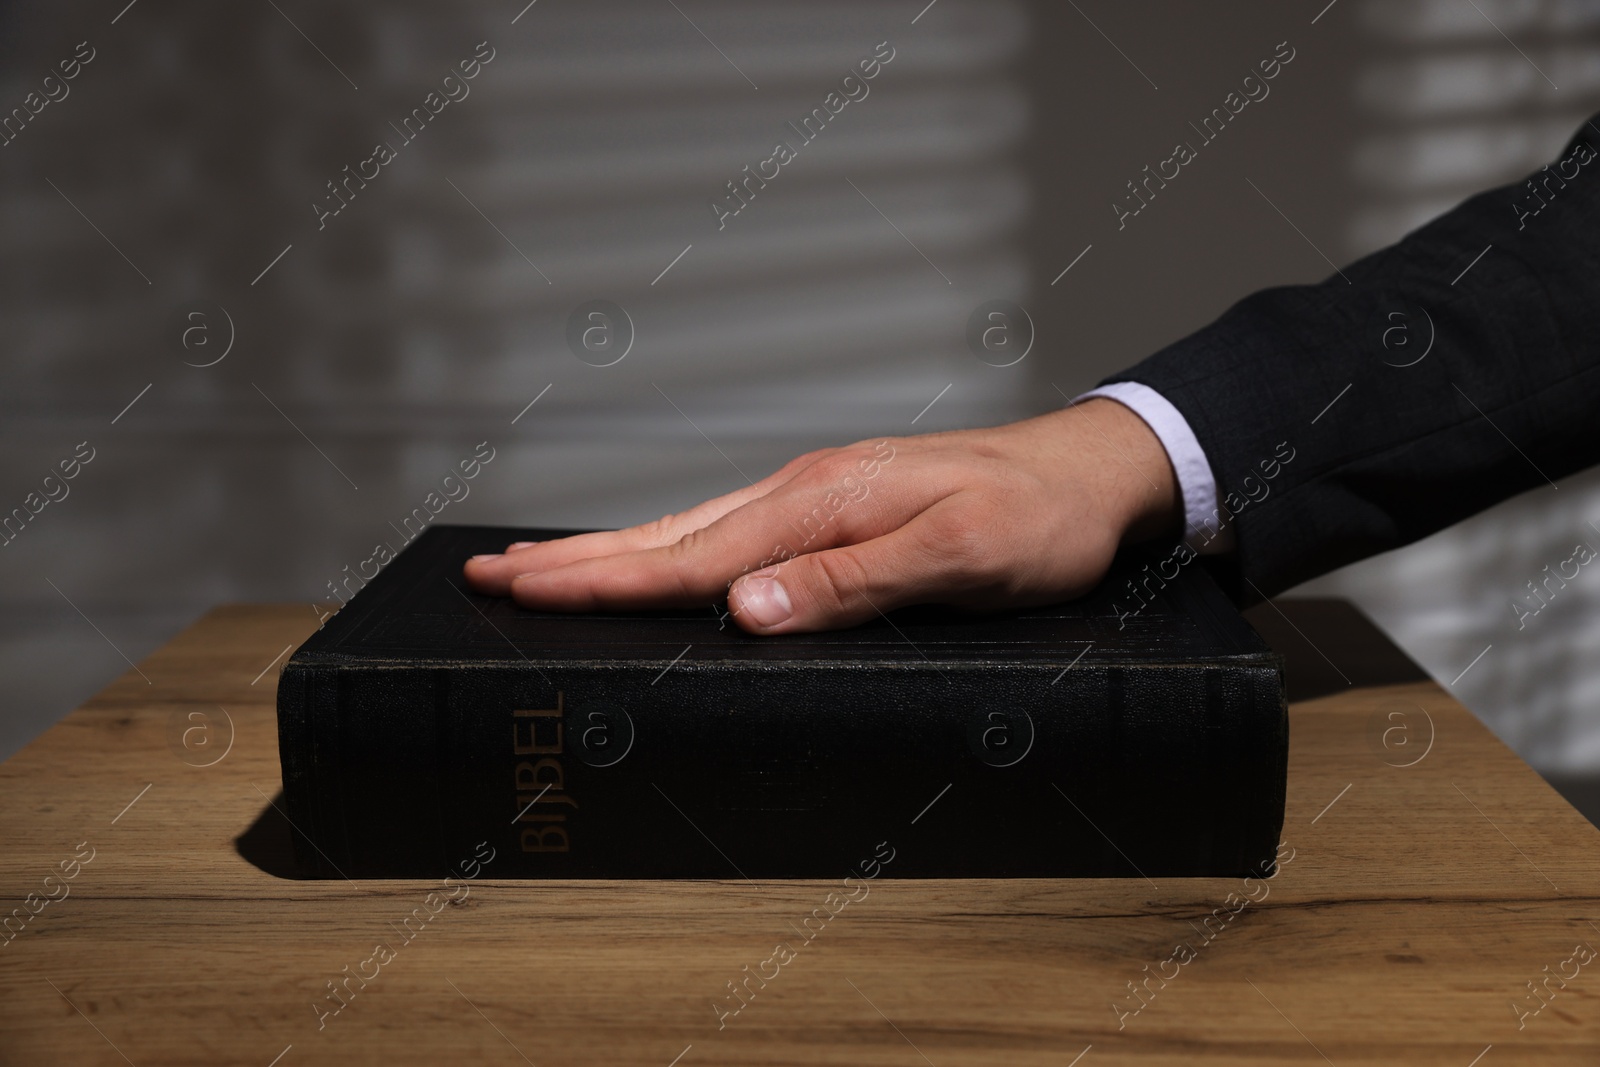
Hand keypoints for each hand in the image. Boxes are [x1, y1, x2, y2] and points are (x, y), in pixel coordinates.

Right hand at [463, 398, 1181, 633]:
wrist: (1091, 473)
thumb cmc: (1038, 522)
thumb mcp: (961, 560)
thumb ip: (853, 584)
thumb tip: (745, 610)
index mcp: (820, 505)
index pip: (688, 557)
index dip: (599, 580)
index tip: (519, 589)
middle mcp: (803, 492)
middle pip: (665, 534)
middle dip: (572, 560)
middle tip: (486, 573)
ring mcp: (814, 495)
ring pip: (688, 529)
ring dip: (609, 551)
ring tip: (541, 565)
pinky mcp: (832, 507)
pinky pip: (728, 530)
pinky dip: (669, 547)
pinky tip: (656, 558)